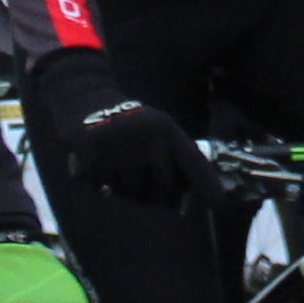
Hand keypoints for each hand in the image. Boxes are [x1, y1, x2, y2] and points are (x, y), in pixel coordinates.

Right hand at [32, 50, 207, 212]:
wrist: (82, 95)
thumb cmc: (126, 126)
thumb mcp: (155, 133)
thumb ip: (171, 163)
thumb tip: (180, 206)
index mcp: (167, 129)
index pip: (193, 162)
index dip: (208, 185)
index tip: (221, 203)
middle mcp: (148, 134)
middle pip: (160, 189)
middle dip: (150, 195)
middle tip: (137, 183)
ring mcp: (120, 141)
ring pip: (127, 193)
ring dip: (119, 189)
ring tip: (112, 165)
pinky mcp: (92, 149)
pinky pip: (98, 187)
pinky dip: (94, 182)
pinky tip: (92, 164)